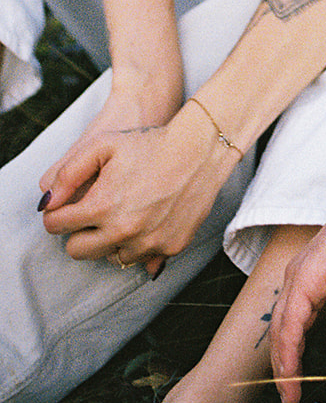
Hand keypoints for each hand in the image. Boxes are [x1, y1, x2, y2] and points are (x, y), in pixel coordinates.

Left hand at [39, 79, 184, 277]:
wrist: (201, 149)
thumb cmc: (150, 143)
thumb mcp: (103, 144)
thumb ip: (67, 174)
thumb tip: (47, 203)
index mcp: (101, 206)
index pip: (55, 227)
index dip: (58, 213)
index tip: (69, 205)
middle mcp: (122, 232)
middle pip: (77, 251)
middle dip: (79, 232)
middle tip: (96, 211)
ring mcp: (148, 243)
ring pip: (110, 258)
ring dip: (111, 240)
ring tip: (126, 212)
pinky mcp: (170, 248)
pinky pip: (142, 259)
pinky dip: (140, 244)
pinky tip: (148, 220)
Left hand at [271, 182, 325, 402]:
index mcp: (316, 280)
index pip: (297, 324)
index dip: (297, 354)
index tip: (301, 382)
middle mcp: (301, 278)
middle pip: (282, 331)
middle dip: (284, 366)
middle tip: (289, 396)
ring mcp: (300, 277)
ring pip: (281, 330)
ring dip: (283, 365)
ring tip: (288, 394)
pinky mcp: (306, 279)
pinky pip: (290, 324)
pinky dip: (288, 350)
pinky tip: (290, 371)